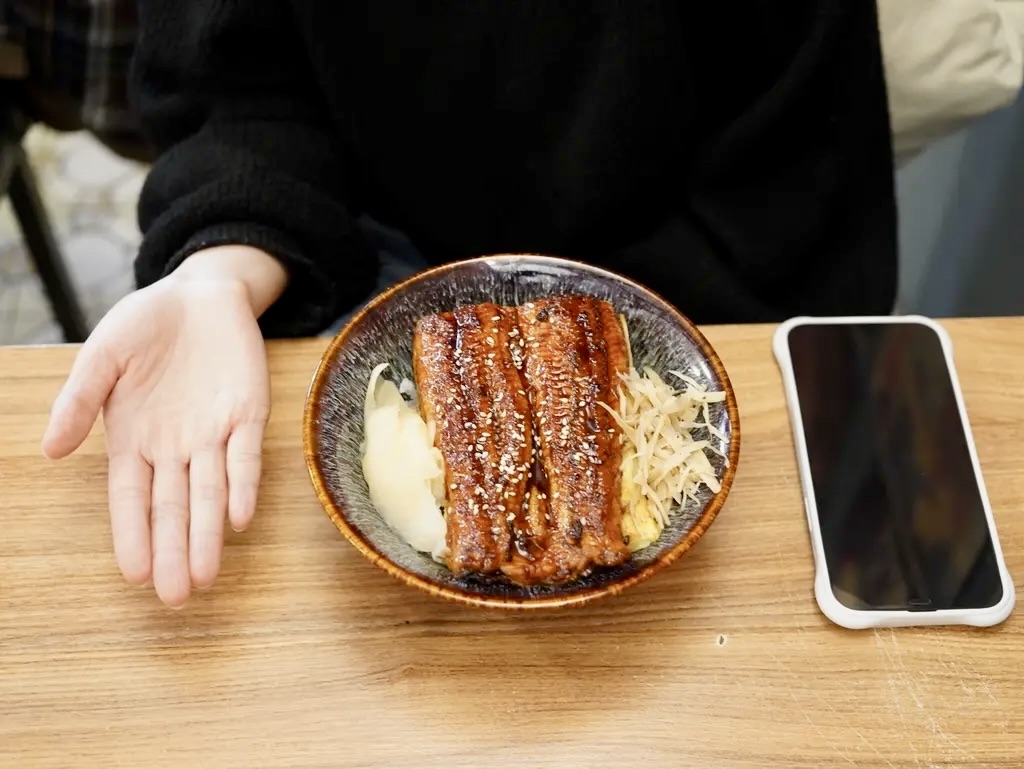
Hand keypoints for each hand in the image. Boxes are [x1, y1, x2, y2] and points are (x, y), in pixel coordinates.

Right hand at [42, 246, 286, 607]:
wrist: (199, 294)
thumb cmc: (144, 326)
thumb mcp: (102, 356)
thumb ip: (79, 400)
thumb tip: (49, 450)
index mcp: (134, 439)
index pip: (132, 499)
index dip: (133, 535)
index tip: (134, 574)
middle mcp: (175, 447)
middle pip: (174, 508)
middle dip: (174, 551)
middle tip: (176, 597)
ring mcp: (214, 433)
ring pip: (212, 492)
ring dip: (209, 532)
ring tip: (206, 575)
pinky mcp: (249, 413)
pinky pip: (247, 454)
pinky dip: (245, 483)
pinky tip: (240, 517)